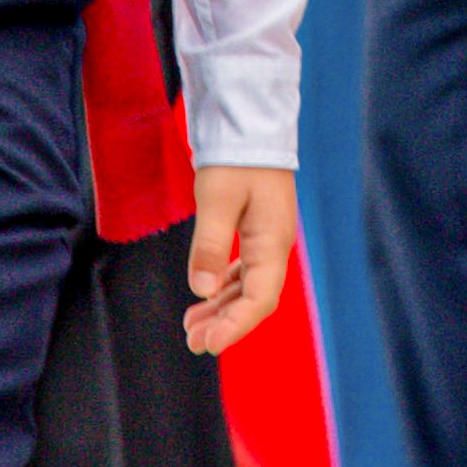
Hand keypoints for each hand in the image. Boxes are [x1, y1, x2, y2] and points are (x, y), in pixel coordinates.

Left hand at [182, 164, 295, 354]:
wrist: (250, 123)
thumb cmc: (236, 157)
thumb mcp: (218, 199)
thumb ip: (210, 245)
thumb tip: (201, 289)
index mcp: (273, 242)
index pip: (259, 299)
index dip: (235, 325)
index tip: (209, 343)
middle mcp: (275, 246)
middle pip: (254, 299)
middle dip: (226, 324)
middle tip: (193, 342)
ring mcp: (267, 238)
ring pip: (247, 287)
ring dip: (222, 309)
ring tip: (192, 326)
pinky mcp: (256, 229)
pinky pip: (242, 270)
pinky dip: (223, 288)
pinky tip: (205, 296)